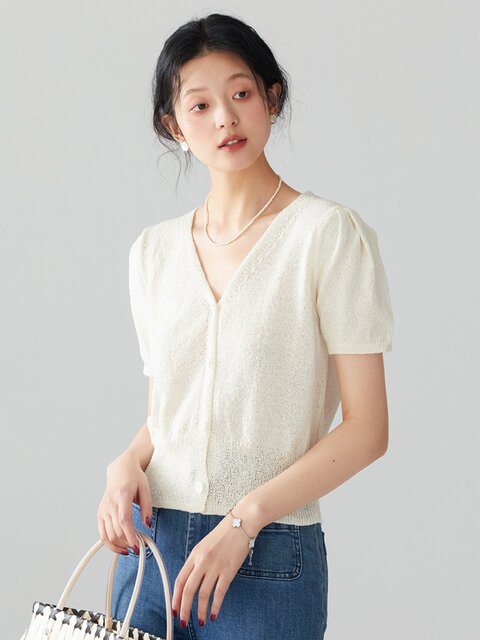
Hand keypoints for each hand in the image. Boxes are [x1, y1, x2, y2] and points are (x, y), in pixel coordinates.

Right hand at [97, 449, 152, 554]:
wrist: (120, 469)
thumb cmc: (134, 478)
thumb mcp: (146, 489)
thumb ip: (147, 507)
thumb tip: (147, 524)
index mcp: (122, 495)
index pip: (124, 520)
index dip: (130, 535)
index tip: (136, 545)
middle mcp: (110, 503)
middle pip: (116, 530)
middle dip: (128, 542)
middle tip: (139, 546)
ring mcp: (103, 509)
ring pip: (108, 534)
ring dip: (120, 545)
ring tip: (131, 546)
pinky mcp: (100, 513)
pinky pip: (102, 533)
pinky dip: (109, 543)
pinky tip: (119, 547)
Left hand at [171, 509, 260, 626]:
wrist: (242, 523)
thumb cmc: (225, 533)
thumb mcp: (204, 545)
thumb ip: (197, 561)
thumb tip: (191, 580)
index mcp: (195, 554)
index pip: (180, 579)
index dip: (175, 597)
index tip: (174, 608)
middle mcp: (203, 561)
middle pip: (188, 589)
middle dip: (184, 608)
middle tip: (183, 620)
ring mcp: (216, 566)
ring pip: (203, 594)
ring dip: (200, 610)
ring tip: (200, 621)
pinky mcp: (229, 570)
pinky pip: (219, 592)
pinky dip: (215, 605)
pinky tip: (214, 613)